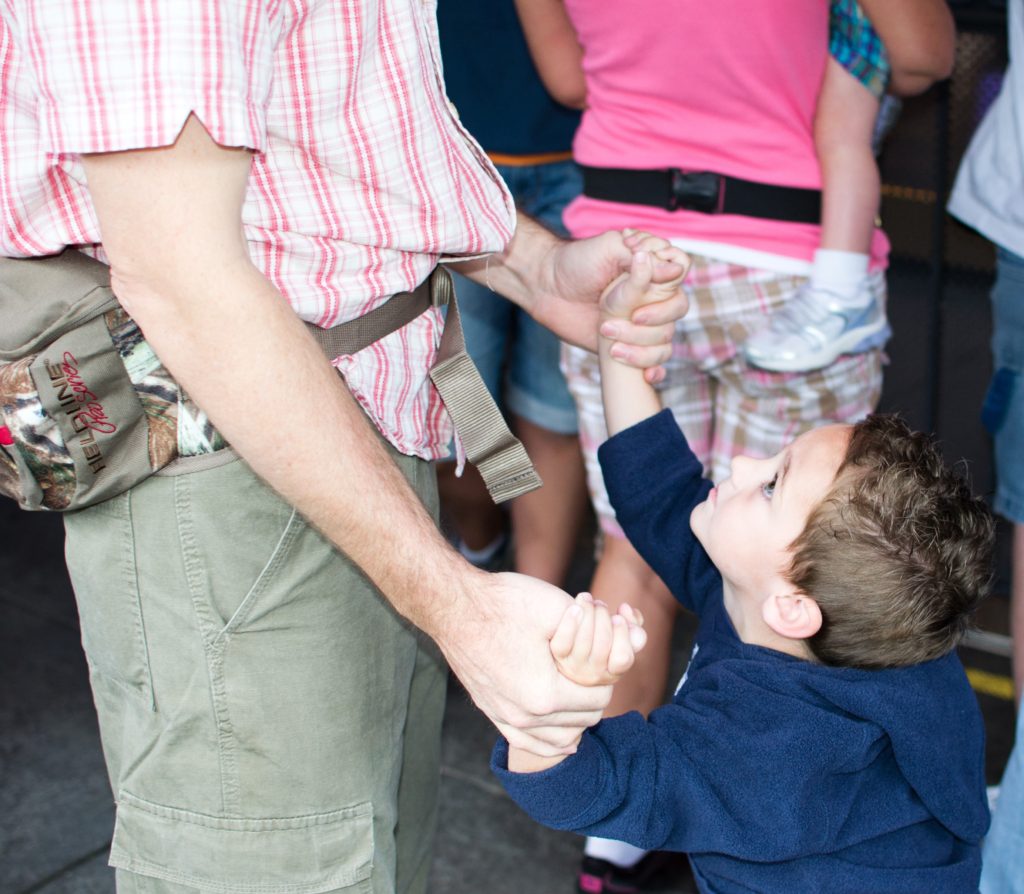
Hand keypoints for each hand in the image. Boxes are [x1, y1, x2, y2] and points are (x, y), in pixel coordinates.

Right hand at [437, 571, 614, 756]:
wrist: (454, 605)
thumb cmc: (506, 602)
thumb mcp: (560, 608)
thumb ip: (599, 629)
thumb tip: (637, 637)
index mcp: (545, 694)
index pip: (598, 699)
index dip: (607, 675)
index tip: (602, 656)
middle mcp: (524, 716)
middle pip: (582, 721)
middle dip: (592, 696)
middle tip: (590, 669)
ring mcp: (504, 717)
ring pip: (558, 739)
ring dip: (574, 719)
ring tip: (578, 693)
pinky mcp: (490, 712)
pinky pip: (527, 743)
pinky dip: (549, 739)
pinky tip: (560, 728)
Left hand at [530, 226, 687, 380]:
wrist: (548, 288)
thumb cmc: (576, 262)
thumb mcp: (609, 248)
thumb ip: (641, 257)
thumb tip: (675, 270)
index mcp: (650, 268)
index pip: (681, 270)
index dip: (671, 278)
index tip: (645, 282)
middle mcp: (651, 295)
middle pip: (677, 308)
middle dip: (655, 316)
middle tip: (630, 316)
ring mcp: (641, 322)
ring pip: (666, 338)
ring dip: (643, 343)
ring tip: (611, 341)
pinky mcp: (629, 344)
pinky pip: (654, 361)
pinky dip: (654, 370)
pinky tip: (646, 376)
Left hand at [551, 592, 646, 686]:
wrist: (569, 639)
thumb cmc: (600, 635)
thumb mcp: (621, 632)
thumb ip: (632, 624)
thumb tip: (626, 610)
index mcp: (614, 671)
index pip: (623, 658)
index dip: (622, 635)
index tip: (617, 616)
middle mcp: (595, 675)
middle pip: (603, 645)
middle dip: (603, 617)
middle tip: (600, 604)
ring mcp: (575, 668)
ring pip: (584, 641)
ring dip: (587, 613)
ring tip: (587, 598)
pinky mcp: (559, 658)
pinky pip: (563, 643)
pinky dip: (570, 622)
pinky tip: (575, 607)